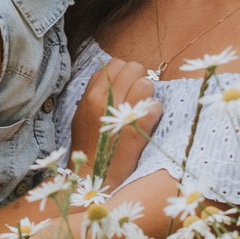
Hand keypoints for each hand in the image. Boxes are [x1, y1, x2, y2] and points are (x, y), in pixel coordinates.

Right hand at [70, 59, 160, 184]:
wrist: (94, 174)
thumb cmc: (89, 143)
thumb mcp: (83, 113)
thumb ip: (96, 91)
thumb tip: (112, 76)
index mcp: (92, 95)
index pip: (115, 64)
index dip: (124, 73)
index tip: (126, 86)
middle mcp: (106, 100)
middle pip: (133, 68)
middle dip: (138, 78)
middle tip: (137, 95)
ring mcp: (123, 113)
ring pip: (147, 83)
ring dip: (148, 94)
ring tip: (142, 107)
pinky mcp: (139, 128)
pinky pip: (156, 105)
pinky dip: (155, 111)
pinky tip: (148, 120)